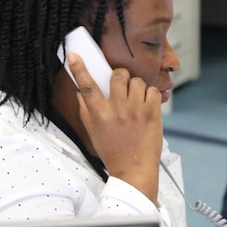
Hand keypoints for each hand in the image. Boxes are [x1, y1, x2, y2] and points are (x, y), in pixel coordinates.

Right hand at [68, 53, 162, 203]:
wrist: (135, 170)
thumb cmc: (113, 152)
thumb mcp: (94, 133)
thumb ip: (86, 111)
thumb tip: (80, 92)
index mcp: (100, 115)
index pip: (87, 87)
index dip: (79, 69)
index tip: (74, 55)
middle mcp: (117, 110)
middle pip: (118, 76)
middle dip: (119, 76)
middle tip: (121, 85)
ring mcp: (137, 111)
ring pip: (137, 81)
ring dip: (135, 87)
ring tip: (135, 100)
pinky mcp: (153, 113)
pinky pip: (152, 90)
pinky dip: (149, 95)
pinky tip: (145, 106)